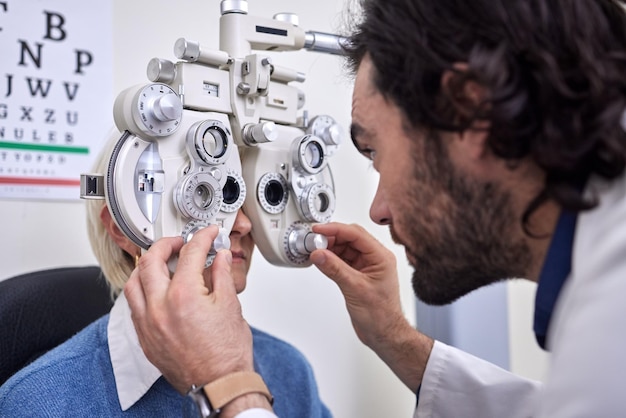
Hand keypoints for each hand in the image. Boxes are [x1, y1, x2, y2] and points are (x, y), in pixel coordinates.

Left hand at [124, 226, 253, 393]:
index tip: (208, 235)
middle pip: (151, 261)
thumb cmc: (227, 354)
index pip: (190, 253)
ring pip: (133, 282)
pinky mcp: (145, 338)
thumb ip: (222, 275)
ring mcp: (148, 324)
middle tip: (181, 242)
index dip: (202, 238)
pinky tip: (156, 289)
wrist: (220, 384)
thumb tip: (219, 257)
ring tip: (162, 262)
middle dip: (166, 244)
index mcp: (184, 296)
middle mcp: (160, 308)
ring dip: (146, 266)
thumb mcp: (231, 306)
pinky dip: (142, 290)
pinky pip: (133, 305)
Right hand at [310, 222, 432, 390]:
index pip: (356, 234)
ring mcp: (366, 266)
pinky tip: (321, 260)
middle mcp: (375, 259)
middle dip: (331, 237)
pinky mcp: (358, 275)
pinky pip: (342, 260)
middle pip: (350, 238)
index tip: (319, 230)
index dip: (335, 229)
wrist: (384, 334)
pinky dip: (330, 258)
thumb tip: (319, 254)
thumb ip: (335, 269)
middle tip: (314, 240)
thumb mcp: (355, 289)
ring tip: (315, 250)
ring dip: (329, 248)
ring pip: (345, 248)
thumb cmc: (381, 315)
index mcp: (381, 257)